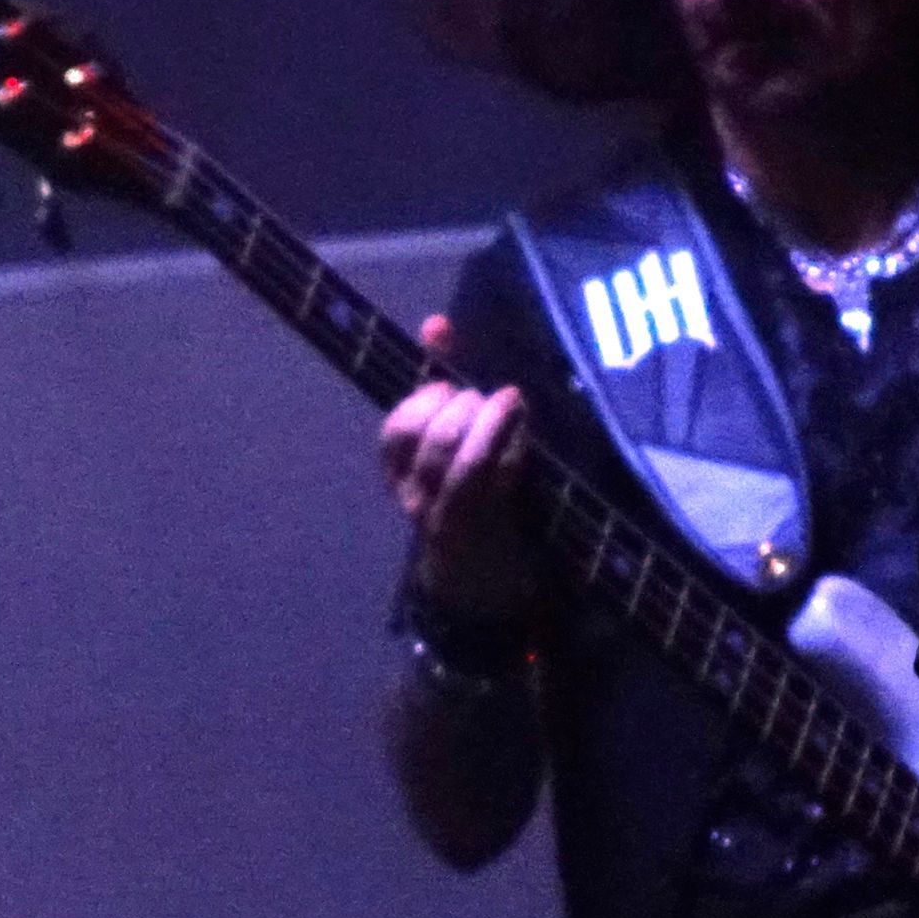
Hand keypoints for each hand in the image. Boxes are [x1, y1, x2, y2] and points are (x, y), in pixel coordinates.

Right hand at [378, 316, 534, 620]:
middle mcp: (415, 498)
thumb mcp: (454, 453)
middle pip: (424, 436)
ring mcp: (446, 516)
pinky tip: (521, 426)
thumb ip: (444, 388)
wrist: (482, 593)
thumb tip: (436, 323)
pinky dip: (506, 443)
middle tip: (485, 398)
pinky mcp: (482, 528)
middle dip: (458, 405)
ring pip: (453, 455)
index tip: (449, 378)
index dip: (423, 391)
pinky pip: (488, 477)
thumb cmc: (473, 504)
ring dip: (483, 419)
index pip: (397, 430)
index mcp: (400, 477)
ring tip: (507, 403)